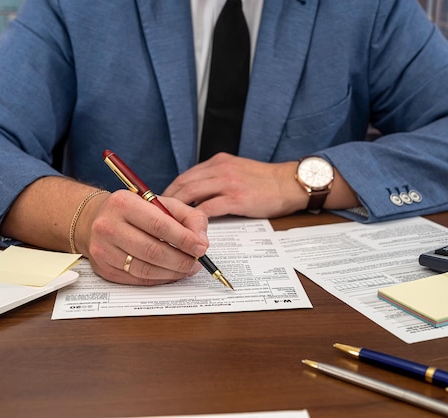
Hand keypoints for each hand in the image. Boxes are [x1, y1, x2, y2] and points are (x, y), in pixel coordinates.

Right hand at [79, 190, 207, 285]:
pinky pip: (137, 279)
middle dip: (181, 260)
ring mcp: (103, 250)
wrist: (95, 220)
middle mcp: (108, 226)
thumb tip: (202, 242)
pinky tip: (170, 273)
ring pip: (145, 269)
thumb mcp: (162, 204)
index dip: (184, 239)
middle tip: (196, 262)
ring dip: (172, 272)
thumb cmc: (134, 211)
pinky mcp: (103, 269)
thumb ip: (188, 217)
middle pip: (152, 251)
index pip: (159, 225)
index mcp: (124, 203)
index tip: (201, 248)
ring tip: (186, 269)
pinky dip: (158, 279)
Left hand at [163, 153, 307, 218]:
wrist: (289, 183)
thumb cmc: (265, 181)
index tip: (162, 202)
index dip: (171, 189)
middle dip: (168, 200)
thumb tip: (197, 193)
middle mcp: (220, 169)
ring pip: (191, 194)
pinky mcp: (236, 199)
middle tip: (158, 215)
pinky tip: (190, 228)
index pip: (186, 175)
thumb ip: (217, 178)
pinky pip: (208, 209)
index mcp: (218, 162)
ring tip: (169, 223)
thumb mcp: (237, 170)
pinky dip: (196, 219)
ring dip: (178, 209)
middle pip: (184, 183)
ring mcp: (228, 183)